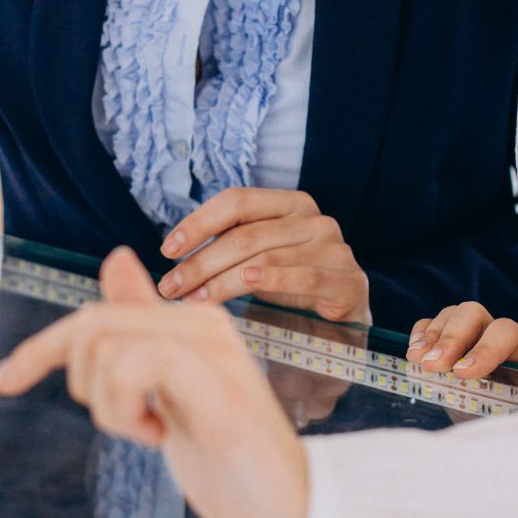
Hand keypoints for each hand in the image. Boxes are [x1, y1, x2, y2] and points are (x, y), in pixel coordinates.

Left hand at [0, 247, 308, 517]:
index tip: (1, 383)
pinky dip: (125, 410)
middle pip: (89, 325)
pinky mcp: (213, 379)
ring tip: (153, 432)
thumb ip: (142, 333)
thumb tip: (116, 260)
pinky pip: (130, 366)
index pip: (96, 314)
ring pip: (102, 346)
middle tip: (130, 424)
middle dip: (81, 383)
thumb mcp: (169, 394)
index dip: (39, 348)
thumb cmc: (232, 462)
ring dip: (108, 406)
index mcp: (190, 324)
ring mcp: (210, 346)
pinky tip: (161, 435)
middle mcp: (201, 321)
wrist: (295, 513)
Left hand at [156, 188, 370, 323]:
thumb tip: (174, 254)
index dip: (199, 222)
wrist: (343, 316)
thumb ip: (228, 245)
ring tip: (193, 300)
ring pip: (266, 259)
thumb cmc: (292, 283)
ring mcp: (335, 249)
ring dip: (221, 281)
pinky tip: (246, 283)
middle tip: (171, 286)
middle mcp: (314, 220)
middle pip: (245, 235)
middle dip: (200, 262)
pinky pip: (305, 277)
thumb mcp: (259, 256)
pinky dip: (273, 280)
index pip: (237, 201)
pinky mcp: (348, 282)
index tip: (168, 249)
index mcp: (290, 203)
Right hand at [408, 302, 517, 380]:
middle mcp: (495, 337)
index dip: (484, 349)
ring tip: (417, 361)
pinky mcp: (446, 348)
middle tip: (431, 366)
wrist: (506, 440)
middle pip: (472, 313)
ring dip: (431, 336)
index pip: (504, 332)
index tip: (462, 373)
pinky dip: (419, 334)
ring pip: (450, 315)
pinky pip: (430, 325)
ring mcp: (468, 339)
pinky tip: (413, 354)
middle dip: (450, 338)